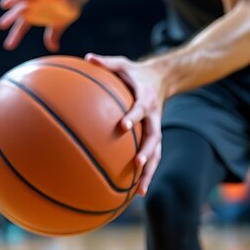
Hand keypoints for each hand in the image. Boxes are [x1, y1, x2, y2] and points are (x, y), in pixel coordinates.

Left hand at [0, 0, 79, 51]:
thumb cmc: (60, 12)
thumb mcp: (57, 26)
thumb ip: (52, 36)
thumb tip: (54, 48)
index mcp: (32, 15)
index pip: (21, 26)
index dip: (15, 36)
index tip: (8, 46)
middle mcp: (32, 5)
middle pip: (19, 11)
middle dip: (10, 17)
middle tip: (1, 25)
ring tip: (5, 4)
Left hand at [85, 53, 167, 195]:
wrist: (162, 78)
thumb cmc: (134, 72)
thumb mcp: (122, 63)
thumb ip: (106, 62)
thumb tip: (88, 57)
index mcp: (146, 98)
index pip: (141, 108)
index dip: (133, 116)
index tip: (123, 126)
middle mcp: (155, 116)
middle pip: (155, 137)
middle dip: (148, 151)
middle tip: (138, 163)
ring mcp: (156, 128)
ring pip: (156, 153)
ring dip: (149, 171)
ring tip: (139, 191)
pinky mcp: (154, 137)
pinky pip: (152, 157)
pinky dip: (145, 173)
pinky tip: (134, 191)